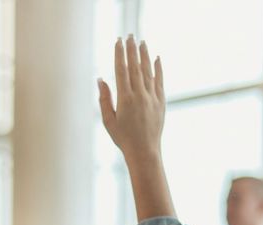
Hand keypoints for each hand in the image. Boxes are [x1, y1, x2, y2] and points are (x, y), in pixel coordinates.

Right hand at [97, 35, 164, 163]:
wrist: (145, 151)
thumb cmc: (123, 138)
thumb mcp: (108, 120)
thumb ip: (104, 99)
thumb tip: (101, 80)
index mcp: (125, 99)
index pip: (121, 70)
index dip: (119, 55)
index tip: (118, 42)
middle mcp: (140, 95)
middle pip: (135, 67)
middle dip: (131, 50)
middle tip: (129, 35)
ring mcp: (152, 97)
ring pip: (148, 71)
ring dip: (144, 55)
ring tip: (142, 42)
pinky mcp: (161, 102)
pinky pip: (159, 81)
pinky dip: (158, 69)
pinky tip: (156, 58)